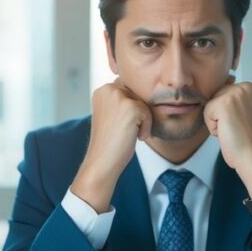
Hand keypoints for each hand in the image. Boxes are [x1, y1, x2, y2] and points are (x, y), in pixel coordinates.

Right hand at [71, 78, 151, 212]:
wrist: (102, 161)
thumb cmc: (110, 142)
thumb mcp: (112, 115)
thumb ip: (122, 101)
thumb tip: (145, 93)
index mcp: (102, 90)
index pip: (130, 91)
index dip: (131, 111)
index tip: (119, 126)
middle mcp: (108, 89)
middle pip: (138, 96)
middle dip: (137, 115)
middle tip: (123, 131)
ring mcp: (118, 97)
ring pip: (144, 105)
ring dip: (142, 122)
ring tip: (127, 134)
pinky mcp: (130, 107)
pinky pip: (148, 114)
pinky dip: (145, 128)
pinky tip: (133, 137)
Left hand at [204, 78, 251, 198]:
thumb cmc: (244, 139)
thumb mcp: (240, 112)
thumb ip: (230, 98)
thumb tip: (222, 82)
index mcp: (249, 87)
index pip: (221, 93)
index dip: (225, 113)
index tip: (239, 123)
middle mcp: (244, 86)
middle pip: (214, 97)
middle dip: (219, 116)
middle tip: (235, 128)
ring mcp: (234, 93)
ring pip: (209, 105)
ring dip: (215, 121)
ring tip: (231, 130)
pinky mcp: (224, 103)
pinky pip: (206, 113)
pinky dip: (213, 127)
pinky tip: (227, 132)